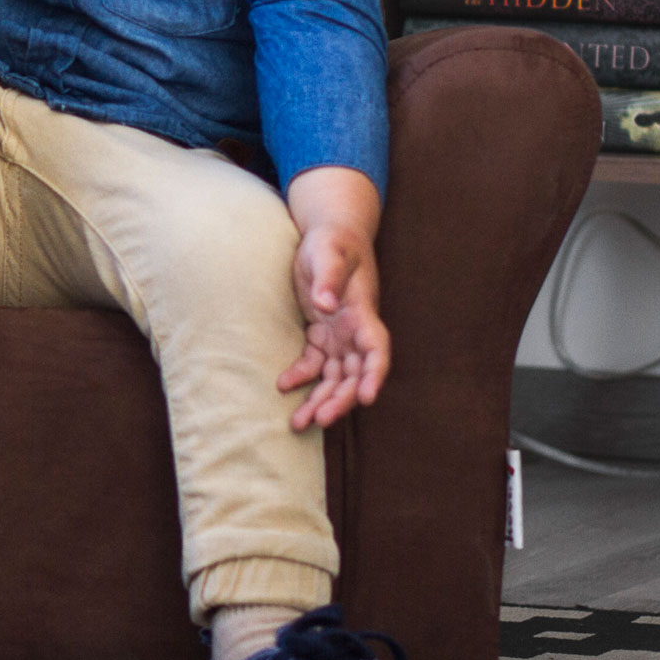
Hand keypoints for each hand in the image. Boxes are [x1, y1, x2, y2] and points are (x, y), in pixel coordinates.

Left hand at [276, 166, 388, 431]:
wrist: (329, 236)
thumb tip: (324, 304)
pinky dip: (301, 376)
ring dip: (320, 399)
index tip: (365, 398)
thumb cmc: (332, 242)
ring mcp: (339, 334)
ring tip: (300, 423)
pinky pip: (314, 363)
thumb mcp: (327, 251)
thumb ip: (328, 276)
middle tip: (320, 420)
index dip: (374, 375)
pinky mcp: (321, 333)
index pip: (376, 350)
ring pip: (334, 376)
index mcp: (363, 312)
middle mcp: (355, 330)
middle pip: (354, 373)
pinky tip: (283, 385)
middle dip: (340, 399)